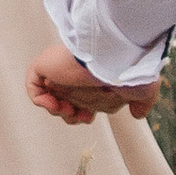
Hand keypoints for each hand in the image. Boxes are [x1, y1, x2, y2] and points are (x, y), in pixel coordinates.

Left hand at [26, 40, 159, 125]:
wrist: (113, 57)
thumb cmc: (128, 69)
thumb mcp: (142, 90)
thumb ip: (141, 102)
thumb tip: (138, 114)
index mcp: (92, 78)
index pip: (80, 100)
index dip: (82, 115)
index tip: (90, 117)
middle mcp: (74, 74)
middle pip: (65, 102)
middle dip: (72, 116)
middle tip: (82, 116)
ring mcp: (58, 71)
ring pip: (50, 98)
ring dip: (58, 112)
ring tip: (68, 110)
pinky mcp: (44, 66)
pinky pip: (33, 88)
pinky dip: (41, 101)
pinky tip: (56, 105)